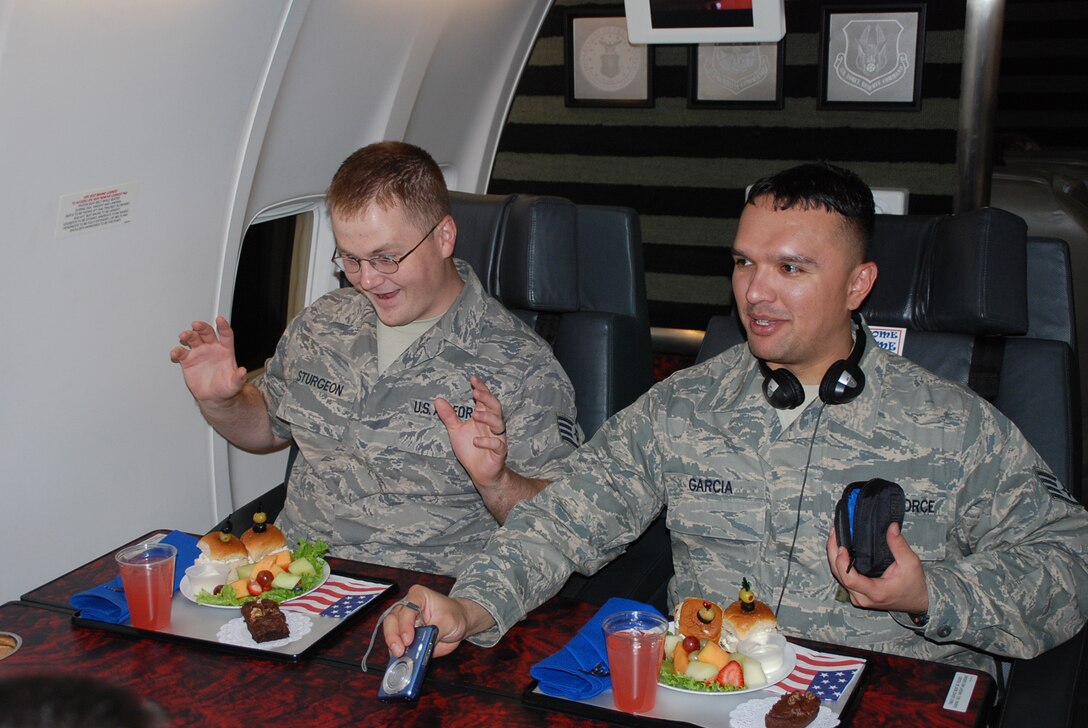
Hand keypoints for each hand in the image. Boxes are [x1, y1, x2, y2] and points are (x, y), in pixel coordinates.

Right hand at [169, 316, 247, 402]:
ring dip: (188, 335)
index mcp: (225, 350)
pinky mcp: (188, 360)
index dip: (223, 326)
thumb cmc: (225, 387)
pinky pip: (181, 353)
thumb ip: (238, 378)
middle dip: (201, 327)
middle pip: (207, 333)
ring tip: (184, 336)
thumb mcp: (234, 384)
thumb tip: (242, 372)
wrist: (213, 397)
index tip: (220, 319)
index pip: (226, 335)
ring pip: (193, 339)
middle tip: (196, 325)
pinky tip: (175, 353)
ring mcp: (199, 353)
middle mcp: (211, 348)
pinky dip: (177, 351)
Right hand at [382, 585, 492, 658]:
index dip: (405, 625)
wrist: (460, 623)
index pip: (406, 608)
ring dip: (393, 645)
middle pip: (392, 619)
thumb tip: (423, 645)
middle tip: (399, 651)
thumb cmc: (454, 615)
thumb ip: (434, 632)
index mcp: (418, 596)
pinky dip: (396, 652)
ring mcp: (404, 621)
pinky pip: (396, 643)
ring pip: (390, 631)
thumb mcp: (448, 621)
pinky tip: (400, 659)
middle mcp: (407, 607)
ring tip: (400, 656)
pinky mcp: (405, 635)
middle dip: (393, 636)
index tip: (408, 640)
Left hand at [437, 375, 507, 489]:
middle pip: (495, 407)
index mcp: (483, 417)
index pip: (485, 399)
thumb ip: (449, 416)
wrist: (481, 473)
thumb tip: (438, 399)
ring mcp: (497, 438)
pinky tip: (476, 441)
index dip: (481, 388)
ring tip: (475, 414)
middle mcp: (492, 425)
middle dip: (487, 398)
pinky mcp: (499, 452)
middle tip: (476, 392)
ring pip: (499, 423)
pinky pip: (497, 444)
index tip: (473, 378)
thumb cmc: (470, 449)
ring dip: (488, 417)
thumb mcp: (456, 430)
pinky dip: (488, 441)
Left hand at [826, 522, 928, 614]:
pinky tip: (840, 549)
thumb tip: (891, 526)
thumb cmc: (914, 584)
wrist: (918, 601)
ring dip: (834, 557)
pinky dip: (839, 563)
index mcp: (876, 592)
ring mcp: (858, 597)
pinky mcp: (857, 594)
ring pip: (838, 576)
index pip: (850, 579)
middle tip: (834, 533)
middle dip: (833, 553)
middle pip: (839, 575)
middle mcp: (863, 597)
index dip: (842, 562)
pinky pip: (843, 578)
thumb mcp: (910, 563)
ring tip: (835, 537)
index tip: (843, 546)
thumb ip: (899, 545)